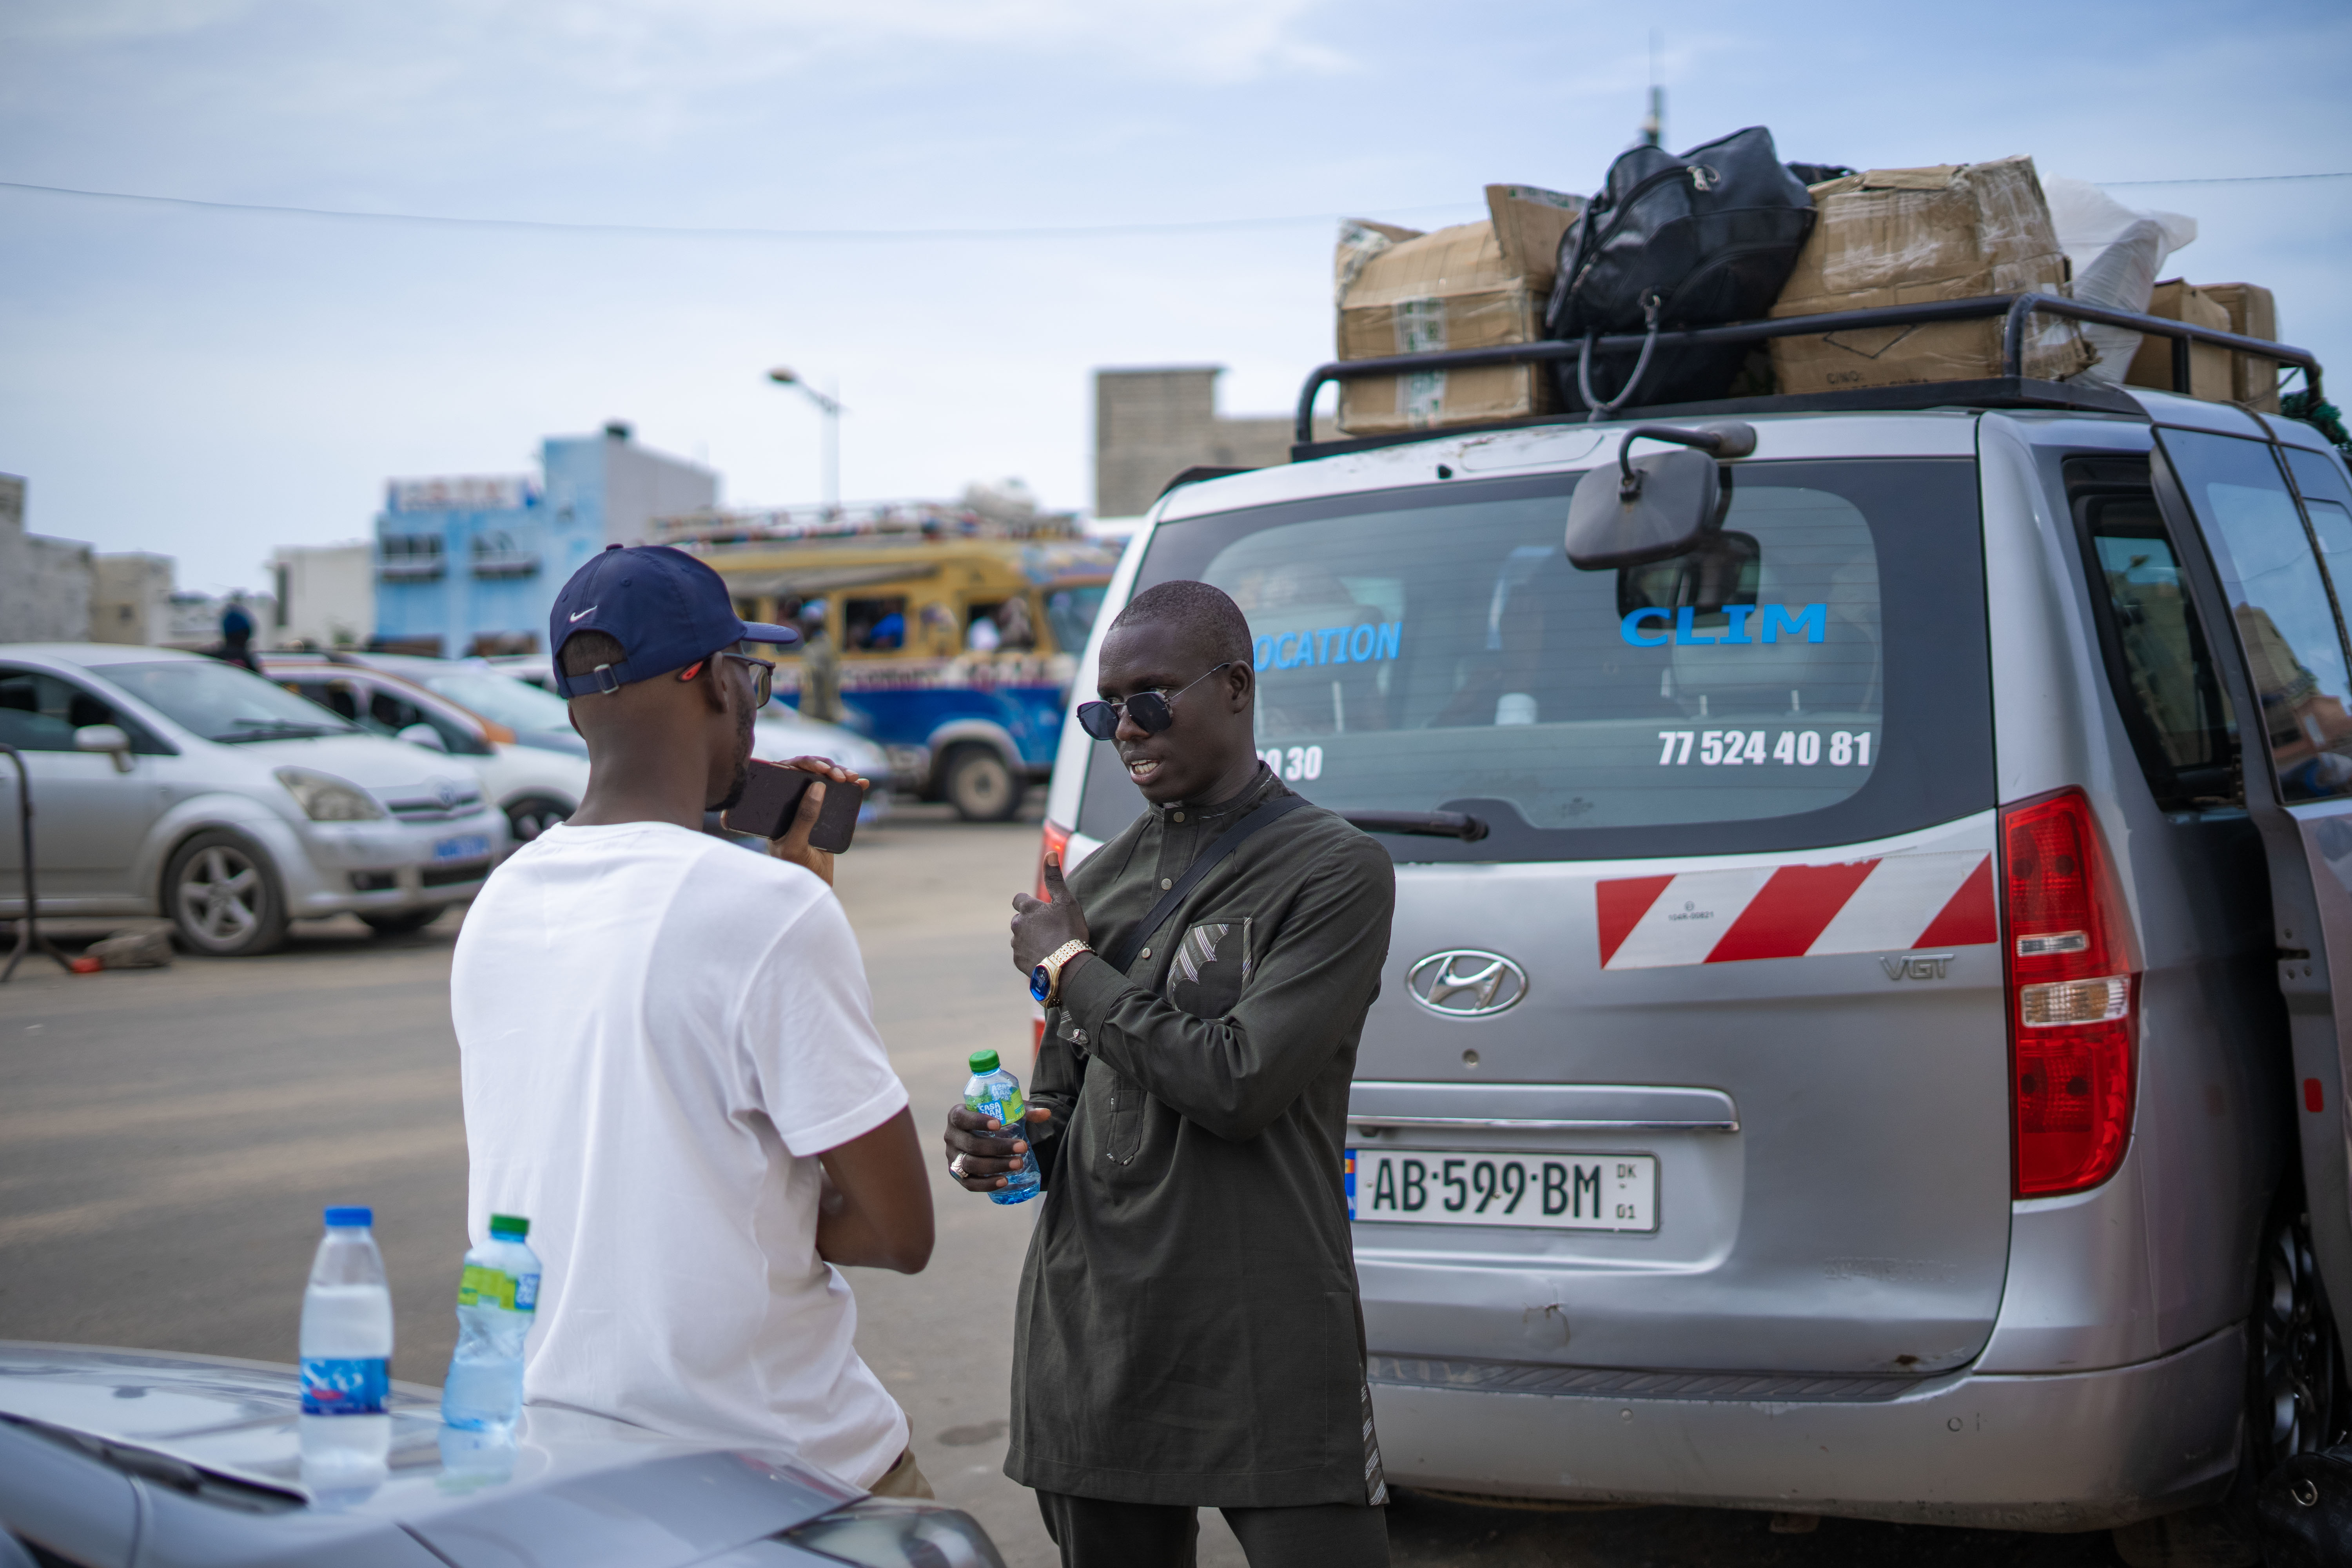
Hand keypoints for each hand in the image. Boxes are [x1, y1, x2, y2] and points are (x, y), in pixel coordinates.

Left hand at [768, 757, 867, 887]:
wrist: (812, 886)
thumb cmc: (794, 868)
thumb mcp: (795, 845)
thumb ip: (804, 818)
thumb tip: (816, 786)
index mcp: (775, 805)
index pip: (784, 773)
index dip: (803, 764)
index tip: (820, 769)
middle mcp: (791, 801)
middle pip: (807, 772)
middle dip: (826, 768)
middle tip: (840, 776)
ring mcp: (810, 805)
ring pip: (824, 779)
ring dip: (840, 774)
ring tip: (853, 778)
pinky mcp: (827, 812)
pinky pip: (839, 793)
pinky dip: (851, 786)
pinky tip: (862, 783)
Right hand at [944, 1103, 1054, 1192]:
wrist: (983, 1137)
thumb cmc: (995, 1120)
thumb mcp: (1006, 1111)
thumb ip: (1025, 1111)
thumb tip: (1046, 1113)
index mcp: (956, 1116)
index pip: (962, 1118)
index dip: (977, 1121)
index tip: (999, 1124)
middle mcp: (951, 1137)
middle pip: (971, 1144)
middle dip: (998, 1147)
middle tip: (1022, 1147)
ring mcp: (952, 1158)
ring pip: (971, 1164)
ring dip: (995, 1165)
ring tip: (1019, 1163)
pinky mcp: (958, 1176)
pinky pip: (970, 1184)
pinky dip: (987, 1184)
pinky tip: (1005, 1180)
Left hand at [1010, 854, 1090, 975]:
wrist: (1066, 965)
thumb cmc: (1068, 931)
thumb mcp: (1066, 901)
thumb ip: (1055, 878)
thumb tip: (1050, 853)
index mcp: (1028, 908)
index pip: (1019, 899)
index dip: (1029, 903)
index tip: (1040, 908)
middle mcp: (1017, 924)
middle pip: (1019, 919)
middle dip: (1030, 922)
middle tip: (1049, 929)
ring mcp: (1016, 944)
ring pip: (1020, 937)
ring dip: (1030, 939)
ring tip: (1048, 945)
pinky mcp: (1018, 961)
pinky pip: (1022, 954)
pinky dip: (1031, 954)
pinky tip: (1045, 957)